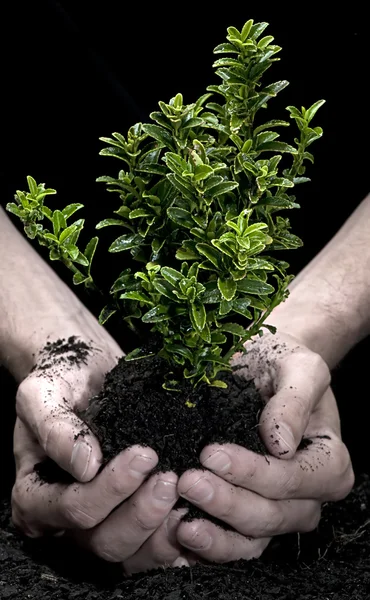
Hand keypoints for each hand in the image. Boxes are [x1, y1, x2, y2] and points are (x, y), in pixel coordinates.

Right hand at [11, 313, 179, 571]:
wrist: (87, 372)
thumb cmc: (60, 380)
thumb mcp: (44, 394)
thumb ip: (55, 427)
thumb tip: (85, 466)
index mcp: (35, 496)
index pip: (73, 510)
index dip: (110, 489)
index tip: (144, 454)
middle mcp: (65, 521)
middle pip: (104, 541)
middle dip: (141, 513)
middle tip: (170, 478)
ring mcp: (100, 522)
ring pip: (132, 552)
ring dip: (162, 528)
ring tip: (185, 490)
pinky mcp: (130, 517)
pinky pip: (153, 543)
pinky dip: (176, 532)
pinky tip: (196, 507)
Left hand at [176, 331, 353, 562]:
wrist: (265, 367)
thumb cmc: (284, 364)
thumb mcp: (300, 368)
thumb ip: (295, 401)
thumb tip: (282, 445)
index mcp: (329, 463)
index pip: (290, 480)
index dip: (251, 472)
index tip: (210, 452)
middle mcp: (308, 497)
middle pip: (270, 515)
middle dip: (227, 502)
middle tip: (187, 481)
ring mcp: (279, 512)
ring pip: (252, 541)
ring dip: (216, 536)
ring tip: (181, 522)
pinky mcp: (249, 517)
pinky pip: (232, 545)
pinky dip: (207, 544)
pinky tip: (179, 533)